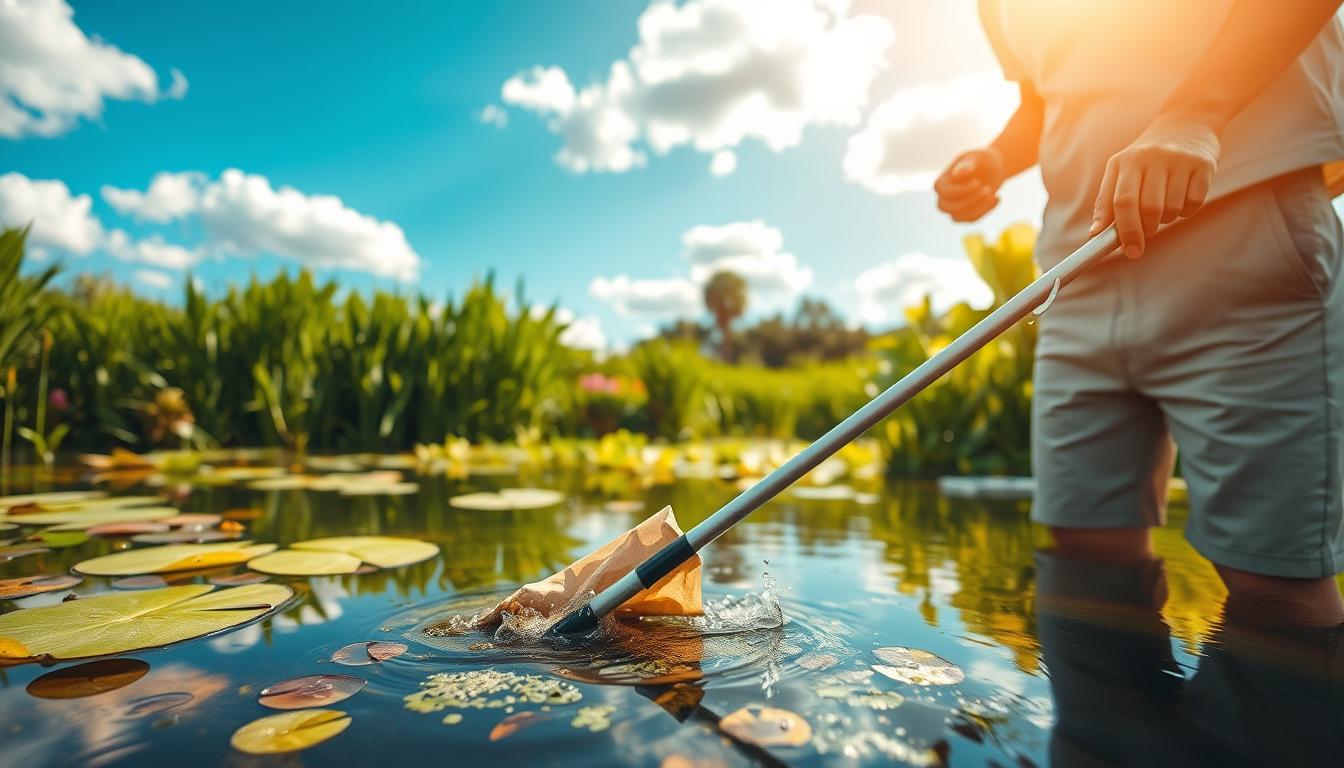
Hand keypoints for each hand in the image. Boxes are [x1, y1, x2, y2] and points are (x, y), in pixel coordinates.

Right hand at [935, 148, 1005, 221]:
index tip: (978, 182)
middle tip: (988, 190)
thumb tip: (956, 175)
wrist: (992, 168)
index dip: (961, 190)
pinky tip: (997, 198)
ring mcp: (952, 208)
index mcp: (941, 182)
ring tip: (995, 195)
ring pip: (958, 217)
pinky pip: (971, 219)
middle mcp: (943, 197)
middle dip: (969, 201)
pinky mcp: (964, 215)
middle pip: (947, 207)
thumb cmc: (982, 160)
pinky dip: (985, 210)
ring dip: (978, 208)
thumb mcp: (976, 158)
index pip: (944, 192)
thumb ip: (967, 165)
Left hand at [1091, 114, 1219, 258]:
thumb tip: (1095, 233)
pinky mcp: (1204, 165)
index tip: (1129, 251)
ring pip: (1172, 208)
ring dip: (1167, 219)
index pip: (1123, 201)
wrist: (1187, 123)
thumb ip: (1106, 201)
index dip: (1125, 230)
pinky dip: (1187, 210)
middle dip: (1147, 229)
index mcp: (1128, 162)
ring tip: (1164, 206)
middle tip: (1148, 231)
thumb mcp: (1121, 170)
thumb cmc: (1147, 156)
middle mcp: (1153, 158)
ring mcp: (1180, 160)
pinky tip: (1183, 197)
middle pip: (1149, 208)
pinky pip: (1194, 203)